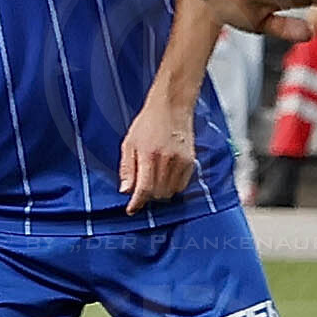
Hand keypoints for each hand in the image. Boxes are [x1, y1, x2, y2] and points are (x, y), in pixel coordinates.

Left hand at [120, 95, 195, 212]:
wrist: (171, 107)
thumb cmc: (148, 123)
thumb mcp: (129, 143)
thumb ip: (126, 169)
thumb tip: (125, 191)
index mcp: (149, 155)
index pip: (143, 189)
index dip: (137, 203)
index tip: (131, 210)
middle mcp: (167, 160)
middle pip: (157, 194)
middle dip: (147, 195)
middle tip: (142, 186)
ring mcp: (181, 161)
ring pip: (170, 192)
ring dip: (160, 192)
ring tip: (153, 178)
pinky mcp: (191, 161)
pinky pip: (182, 186)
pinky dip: (172, 186)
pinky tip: (165, 175)